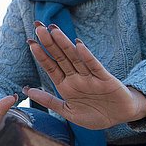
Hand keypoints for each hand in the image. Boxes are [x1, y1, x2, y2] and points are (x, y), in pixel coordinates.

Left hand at [25, 21, 145, 129]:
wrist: (120, 118)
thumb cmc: (94, 115)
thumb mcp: (67, 111)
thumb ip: (48, 101)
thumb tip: (25, 90)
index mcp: (65, 85)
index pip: (50, 66)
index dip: (40, 54)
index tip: (30, 42)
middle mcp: (76, 78)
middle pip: (60, 57)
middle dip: (49, 43)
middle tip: (38, 27)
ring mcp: (90, 77)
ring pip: (75, 58)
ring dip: (64, 44)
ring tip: (54, 30)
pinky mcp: (105, 79)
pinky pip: (95, 66)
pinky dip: (86, 56)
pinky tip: (78, 45)